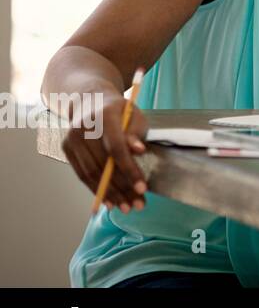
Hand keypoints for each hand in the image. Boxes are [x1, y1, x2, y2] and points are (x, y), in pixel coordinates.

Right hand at [62, 95, 149, 213]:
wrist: (90, 101)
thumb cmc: (119, 111)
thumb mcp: (134, 116)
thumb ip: (136, 133)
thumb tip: (139, 151)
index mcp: (104, 116)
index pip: (116, 148)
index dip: (129, 169)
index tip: (142, 187)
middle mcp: (83, 129)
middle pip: (103, 165)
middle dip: (122, 188)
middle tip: (138, 204)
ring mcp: (71, 139)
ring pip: (91, 174)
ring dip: (110, 194)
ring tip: (126, 207)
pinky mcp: (66, 149)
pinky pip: (82, 174)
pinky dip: (96, 189)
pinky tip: (109, 201)